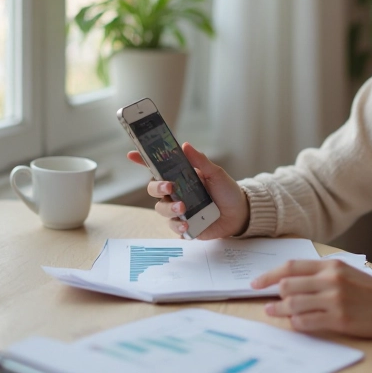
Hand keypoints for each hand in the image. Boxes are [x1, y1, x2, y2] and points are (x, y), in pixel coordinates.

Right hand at [126, 142, 249, 238]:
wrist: (240, 213)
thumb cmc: (227, 191)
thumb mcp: (216, 174)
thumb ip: (200, 161)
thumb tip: (185, 145)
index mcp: (181, 176)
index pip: (158, 167)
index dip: (143, 161)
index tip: (131, 154)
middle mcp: (176, 192)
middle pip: (154, 189)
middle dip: (157, 187)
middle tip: (170, 187)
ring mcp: (178, 210)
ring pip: (161, 209)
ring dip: (169, 208)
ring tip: (183, 208)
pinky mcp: (184, 226)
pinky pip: (173, 227)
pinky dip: (177, 226)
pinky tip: (186, 224)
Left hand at [251, 259, 371, 337]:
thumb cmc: (369, 290)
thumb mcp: (346, 272)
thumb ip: (320, 274)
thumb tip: (290, 281)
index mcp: (331, 266)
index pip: (291, 267)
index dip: (269, 275)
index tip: (256, 283)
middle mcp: (330, 280)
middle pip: (287, 285)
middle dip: (273, 295)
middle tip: (267, 302)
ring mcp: (334, 300)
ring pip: (292, 304)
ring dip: (278, 311)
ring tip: (273, 313)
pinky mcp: (338, 319)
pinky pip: (306, 322)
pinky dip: (295, 323)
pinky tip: (294, 322)